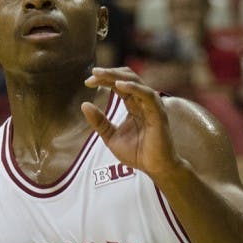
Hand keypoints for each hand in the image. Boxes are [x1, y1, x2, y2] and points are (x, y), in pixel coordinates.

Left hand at [82, 67, 181, 181]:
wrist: (155, 168)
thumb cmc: (138, 153)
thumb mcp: (111, 137)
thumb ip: (99, 122)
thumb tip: (84, 105)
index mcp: (133, 105)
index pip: (119, 85)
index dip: (104, 80)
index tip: (87, 82)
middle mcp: (143, 102)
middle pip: (127, 78)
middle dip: (109, 73)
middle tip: (93, 73)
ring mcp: (152, 106)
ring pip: (136, 82)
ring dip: (118, 76)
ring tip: (101, 74)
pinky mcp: (158, 113)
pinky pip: (147, 95)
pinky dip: (134, 88)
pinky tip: (119, 85)